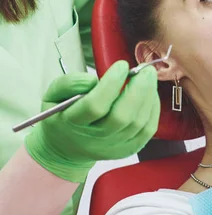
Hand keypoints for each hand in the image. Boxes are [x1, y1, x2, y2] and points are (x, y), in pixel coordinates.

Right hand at [24, 61, 159, 182]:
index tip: (121, 65)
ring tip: (148, 79)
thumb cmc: (63, 115)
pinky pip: (148, 129)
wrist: (67, 148)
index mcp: (72, 123)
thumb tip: (94, 79)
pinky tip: (151, 94)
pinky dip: (153, 109)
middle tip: (145, 70)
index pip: (95, 105)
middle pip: (122, 116)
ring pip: (138, 123)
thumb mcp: (54, 95)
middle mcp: (95, 138)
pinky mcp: (129, 149)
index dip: (111, 83)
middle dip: (139, 89)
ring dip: (149, 97)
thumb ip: (69, 83)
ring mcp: (114, 146)